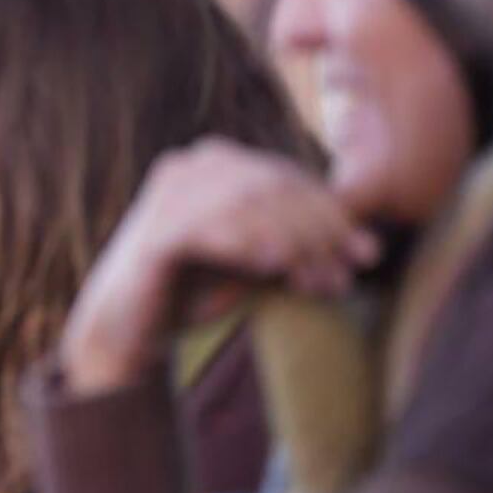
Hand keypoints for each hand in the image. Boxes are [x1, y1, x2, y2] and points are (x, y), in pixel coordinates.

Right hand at [57, 136, 378, 394]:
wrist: (123, 330)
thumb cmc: (190, 292)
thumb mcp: (253, 259)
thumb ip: (298, 243)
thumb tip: (370, 247)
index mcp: (209, 162)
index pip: (283, 177)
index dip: (330, 213)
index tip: (366, 253)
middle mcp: (185, 168)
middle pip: (271, 188)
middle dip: (319, 232)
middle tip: (348, 273)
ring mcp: (166, 198)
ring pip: (248, 206)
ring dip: (295, 245)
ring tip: (320, 283)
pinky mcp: (155, 235)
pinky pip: (214, 232)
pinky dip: (249, 246)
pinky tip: (276, 266)